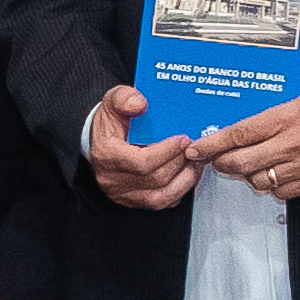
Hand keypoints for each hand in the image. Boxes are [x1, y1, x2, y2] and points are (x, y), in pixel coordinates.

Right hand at [83, 88, 203, 210]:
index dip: (167, 152)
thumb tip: (140, 103)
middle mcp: (113, 180)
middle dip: (180, 162)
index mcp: (107, 155)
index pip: (141, 163)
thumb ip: (125, 98)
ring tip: (196, 159)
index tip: (183, 139)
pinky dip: (181, 188)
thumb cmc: (112, 122)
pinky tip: (188, 172)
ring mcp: (125, 194)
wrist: (103, 140)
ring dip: (186, 177)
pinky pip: (165, 202)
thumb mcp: (114, 101)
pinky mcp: (137, 201)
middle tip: (195, 146)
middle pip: (156, 178)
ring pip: (163, 195)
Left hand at [194, 82, 299, 201]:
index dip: (214, 144)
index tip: (198, 148)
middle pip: (242, 162)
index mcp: (289, 116)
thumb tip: (244, 110)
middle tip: (216, 159)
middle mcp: (294, 143)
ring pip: (259, 181)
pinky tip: (270, 174)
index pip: (240, 134)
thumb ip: (276, 104)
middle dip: (223, 164)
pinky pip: (282, 193)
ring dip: (246, 175)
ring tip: (244, 165)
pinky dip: (271, 187)